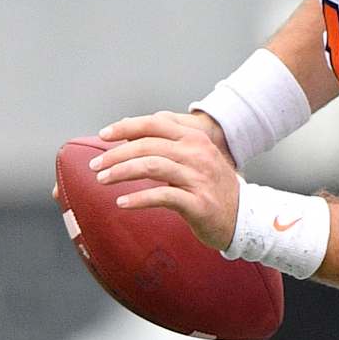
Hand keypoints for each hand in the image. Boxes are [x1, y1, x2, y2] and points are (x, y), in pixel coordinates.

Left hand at [90, 112, 240, 250]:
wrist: (243, 215)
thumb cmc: (211, 185)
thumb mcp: (194, 157)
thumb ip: (165, 143)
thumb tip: (128, 132)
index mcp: (195, 138)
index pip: (156, 123)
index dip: (127, 127)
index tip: (104, 134)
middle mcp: (197, 153)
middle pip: (149, 145)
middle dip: (116, 154)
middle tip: (96, 166)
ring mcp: (198, 177)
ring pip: (152, 166)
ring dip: (122, 172)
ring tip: (102, 180)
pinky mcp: (198, 202)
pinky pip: (162, 196)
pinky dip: (138, 198)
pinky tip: (122, 202)